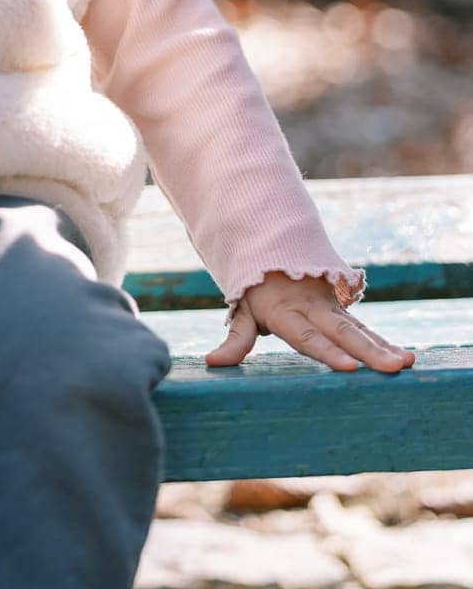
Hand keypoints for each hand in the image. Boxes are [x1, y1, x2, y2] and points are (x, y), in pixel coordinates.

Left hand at [204, 270, 416, 372]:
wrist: (273, 252)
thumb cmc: (255, 289)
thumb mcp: (242, 310)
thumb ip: (235, 339)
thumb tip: (211, 362)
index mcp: (286, 312)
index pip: (308, 337)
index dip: (329, 352)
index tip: (351, 367)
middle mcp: (313, 309)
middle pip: (343, 333)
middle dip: (370, 352)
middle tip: (395, 367)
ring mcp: (331, 307)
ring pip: (359, 329)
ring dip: (384, 347)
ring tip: (408, 363)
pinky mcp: (342, 309)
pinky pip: (365, 328)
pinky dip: (384, 342)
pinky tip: (405, 359)